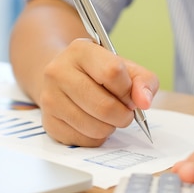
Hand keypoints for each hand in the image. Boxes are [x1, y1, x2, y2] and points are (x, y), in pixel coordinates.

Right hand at [39, 38, 158, 146]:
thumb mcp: (124, 68)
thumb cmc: (98, 74)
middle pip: (104, 106)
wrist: (63, 79)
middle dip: (123, 115)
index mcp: (80, 51)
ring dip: (110, 127)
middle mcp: (58, 72)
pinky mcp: (49, 123)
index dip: (128, 90)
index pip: (113, 72)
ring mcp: (50, 99)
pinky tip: (92, 123)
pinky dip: (96, 137)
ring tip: (106, 116)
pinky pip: (85, 141)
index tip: (130, 96)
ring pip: (95, 128)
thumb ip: (143, 81)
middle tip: (124, 112)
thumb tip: (144, 101)